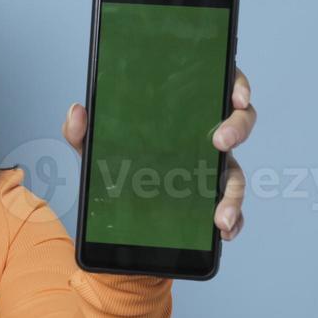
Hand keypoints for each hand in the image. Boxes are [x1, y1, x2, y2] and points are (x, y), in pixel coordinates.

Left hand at [61, 65, 256, 242]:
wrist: (115, 211)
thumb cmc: (115, 163)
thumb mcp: (94, 148)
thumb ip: (82, 130)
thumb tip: (77, 110)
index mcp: (186, 115)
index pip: (219, 88)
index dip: (237, 85)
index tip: (236, 95)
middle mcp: (205, 139)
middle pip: (240, 124)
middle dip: (238, 128)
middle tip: (220, 141)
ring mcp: (210, 170)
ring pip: (236, 174)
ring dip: (235, 193)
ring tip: (221, 214)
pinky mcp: (209, 200)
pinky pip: (230, 210)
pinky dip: (233, 220)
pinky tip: (223, 232)